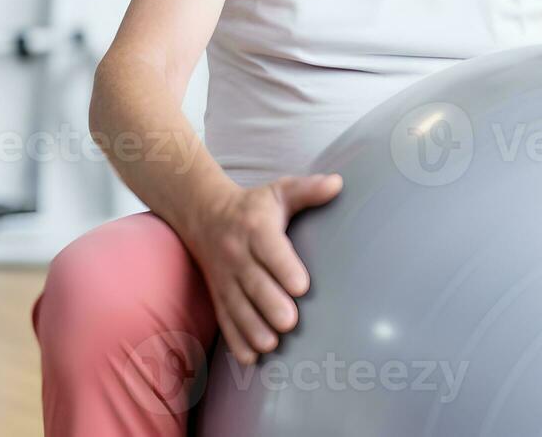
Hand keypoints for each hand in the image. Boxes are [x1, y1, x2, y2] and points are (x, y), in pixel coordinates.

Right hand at [183, 173, 343, 364]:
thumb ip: (308, 190)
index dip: (284, 266)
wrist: (203, 214)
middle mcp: (236, 254)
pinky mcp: (218, 295)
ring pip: (236, 305)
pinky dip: (235, 340)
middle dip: (269, 304)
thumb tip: (338, 183)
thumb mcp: (279, 191)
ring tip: (270, 345)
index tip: (301, 286)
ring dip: (252, 327)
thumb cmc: (253, 206)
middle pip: (252, 282)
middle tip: (289, 323)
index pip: (269, 248)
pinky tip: (250, 359)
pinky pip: (224, 319)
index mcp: (255, 228)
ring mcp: (224, 277)